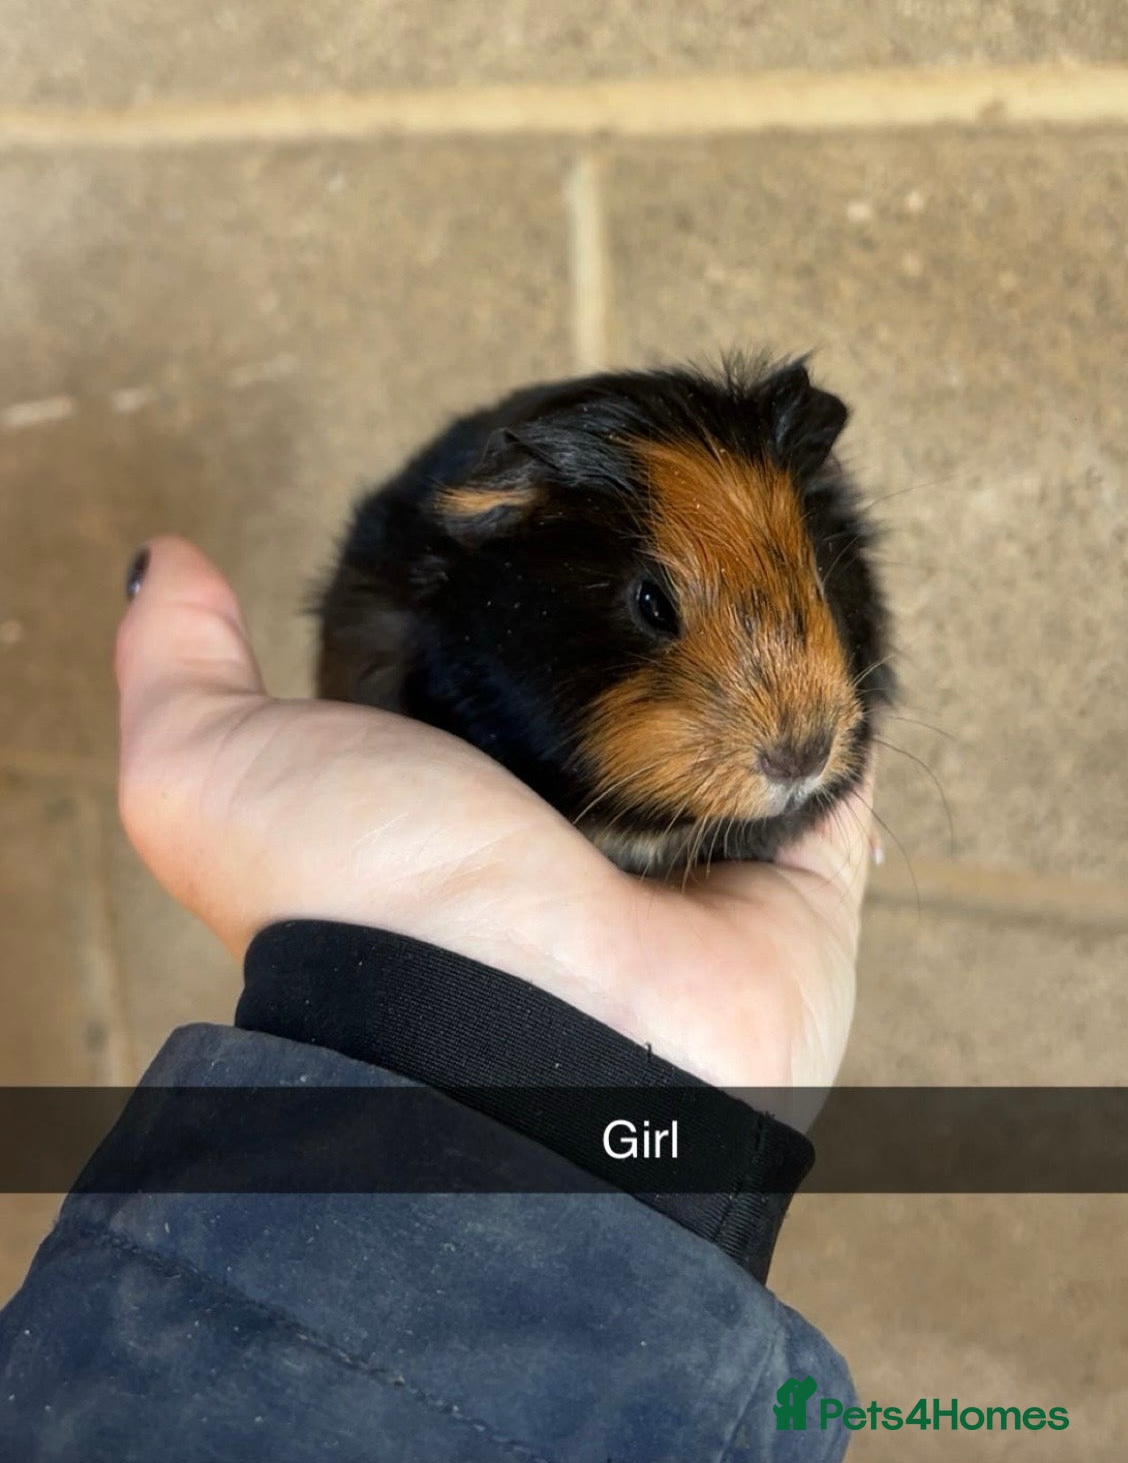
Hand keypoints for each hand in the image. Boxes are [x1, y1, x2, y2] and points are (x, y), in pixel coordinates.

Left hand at [116, 537, 875, 1093]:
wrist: (530, 1041)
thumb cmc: (366, 906)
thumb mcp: (214, 768)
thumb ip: (183, 667)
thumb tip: (169, 561)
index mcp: (443, 808)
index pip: (475, 678)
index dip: (490, 591)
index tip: (518, 503)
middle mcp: (562, 838)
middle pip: (610, 702)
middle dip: (635, 616)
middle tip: (657, 505)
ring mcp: (684, 862)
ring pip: (729, 728)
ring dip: (746, 647)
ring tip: (760, 533)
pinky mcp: (795, 881)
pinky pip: (836, 773)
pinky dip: (840, 705)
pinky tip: (834, 613)